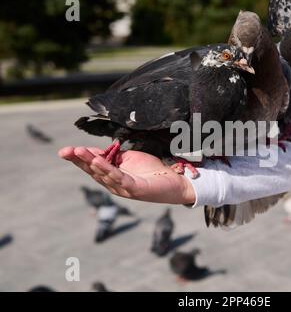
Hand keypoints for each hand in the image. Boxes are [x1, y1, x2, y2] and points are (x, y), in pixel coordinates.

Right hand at [58, 146, 195, 204]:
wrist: (175, 180)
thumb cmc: (152, 171)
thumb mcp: (129, 159)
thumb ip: (113, 156)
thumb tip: (97, 151)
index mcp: (112, 176)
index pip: (92, 166)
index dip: (79, 158)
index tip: (66, 150)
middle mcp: (114, 184)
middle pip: (93, 171)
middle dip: (79, 160)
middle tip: (65, 151)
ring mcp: (124, 189)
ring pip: (103, 175)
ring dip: (91, 163)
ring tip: (80, 152)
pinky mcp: (135, 190)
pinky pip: (119, 179)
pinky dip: (108, 170)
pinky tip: (98, 161)